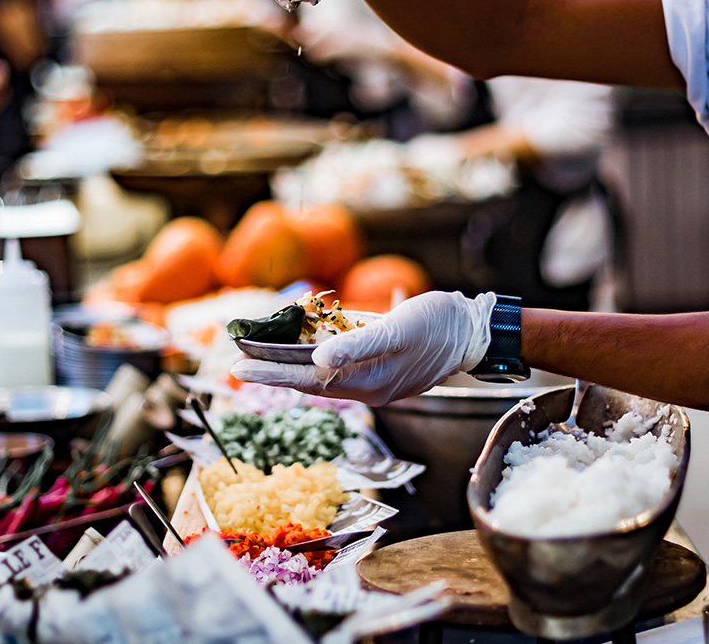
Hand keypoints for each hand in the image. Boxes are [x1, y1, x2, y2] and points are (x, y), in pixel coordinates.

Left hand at [231, 291, 495, 405]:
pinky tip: (300, 341)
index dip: (270, 371)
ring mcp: (372, 373)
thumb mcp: (397, 330)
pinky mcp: (378, 360)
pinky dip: (314, 350)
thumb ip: (357, 346)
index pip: (305, 378)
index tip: (237, 366)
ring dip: (289, 359)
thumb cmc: (437, 326)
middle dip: (271, 368)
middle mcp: (364, 382)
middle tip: (234, 363)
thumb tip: (317, 361)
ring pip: (319, 368)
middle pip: (307, 376)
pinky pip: (337, 358)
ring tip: (258, 351)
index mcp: (366, 381)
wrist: (473, 329)